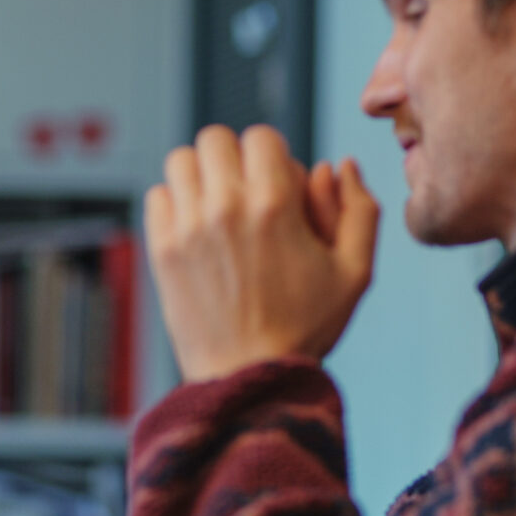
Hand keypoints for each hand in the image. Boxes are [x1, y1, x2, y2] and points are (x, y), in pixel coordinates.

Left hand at [143, 125, 379, 381]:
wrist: (251, 378)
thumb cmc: (305, 329)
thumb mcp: (355, 272)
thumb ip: (358, 210)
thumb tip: (341, 166)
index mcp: (276, 205)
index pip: (261, 136)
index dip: (274, 156)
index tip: (278, 188)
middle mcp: (227, 208)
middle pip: (216, 138)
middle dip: (234, 158)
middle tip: (246, 193)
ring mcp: (188, 228)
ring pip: (181, 161)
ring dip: (200, 175)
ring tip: (218, 207)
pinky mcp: (162, 251)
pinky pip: (157, 196)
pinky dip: (173, 203)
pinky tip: (195, 229)